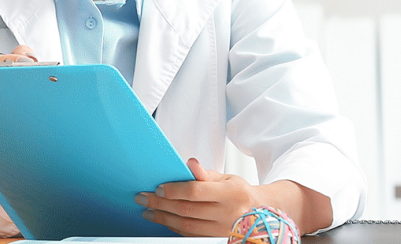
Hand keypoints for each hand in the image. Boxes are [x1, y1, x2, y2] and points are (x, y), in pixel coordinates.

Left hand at [137, 157, 259, 236]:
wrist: (256, 212)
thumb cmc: (238, 193)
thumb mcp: (226, 178)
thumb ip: (205, 173)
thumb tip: (189, 164)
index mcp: (232, 193)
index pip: (196, 191)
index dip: (174, 190)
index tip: (158, 188)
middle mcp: (228, 213)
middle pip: (187, 209)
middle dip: (161, 204)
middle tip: (144, 198)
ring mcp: (221, 230)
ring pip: (185, 225)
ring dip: (163, 217)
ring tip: (149, 211)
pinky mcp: (214, 239)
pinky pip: (189, 234)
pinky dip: (173, 227)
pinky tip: (164, 219)